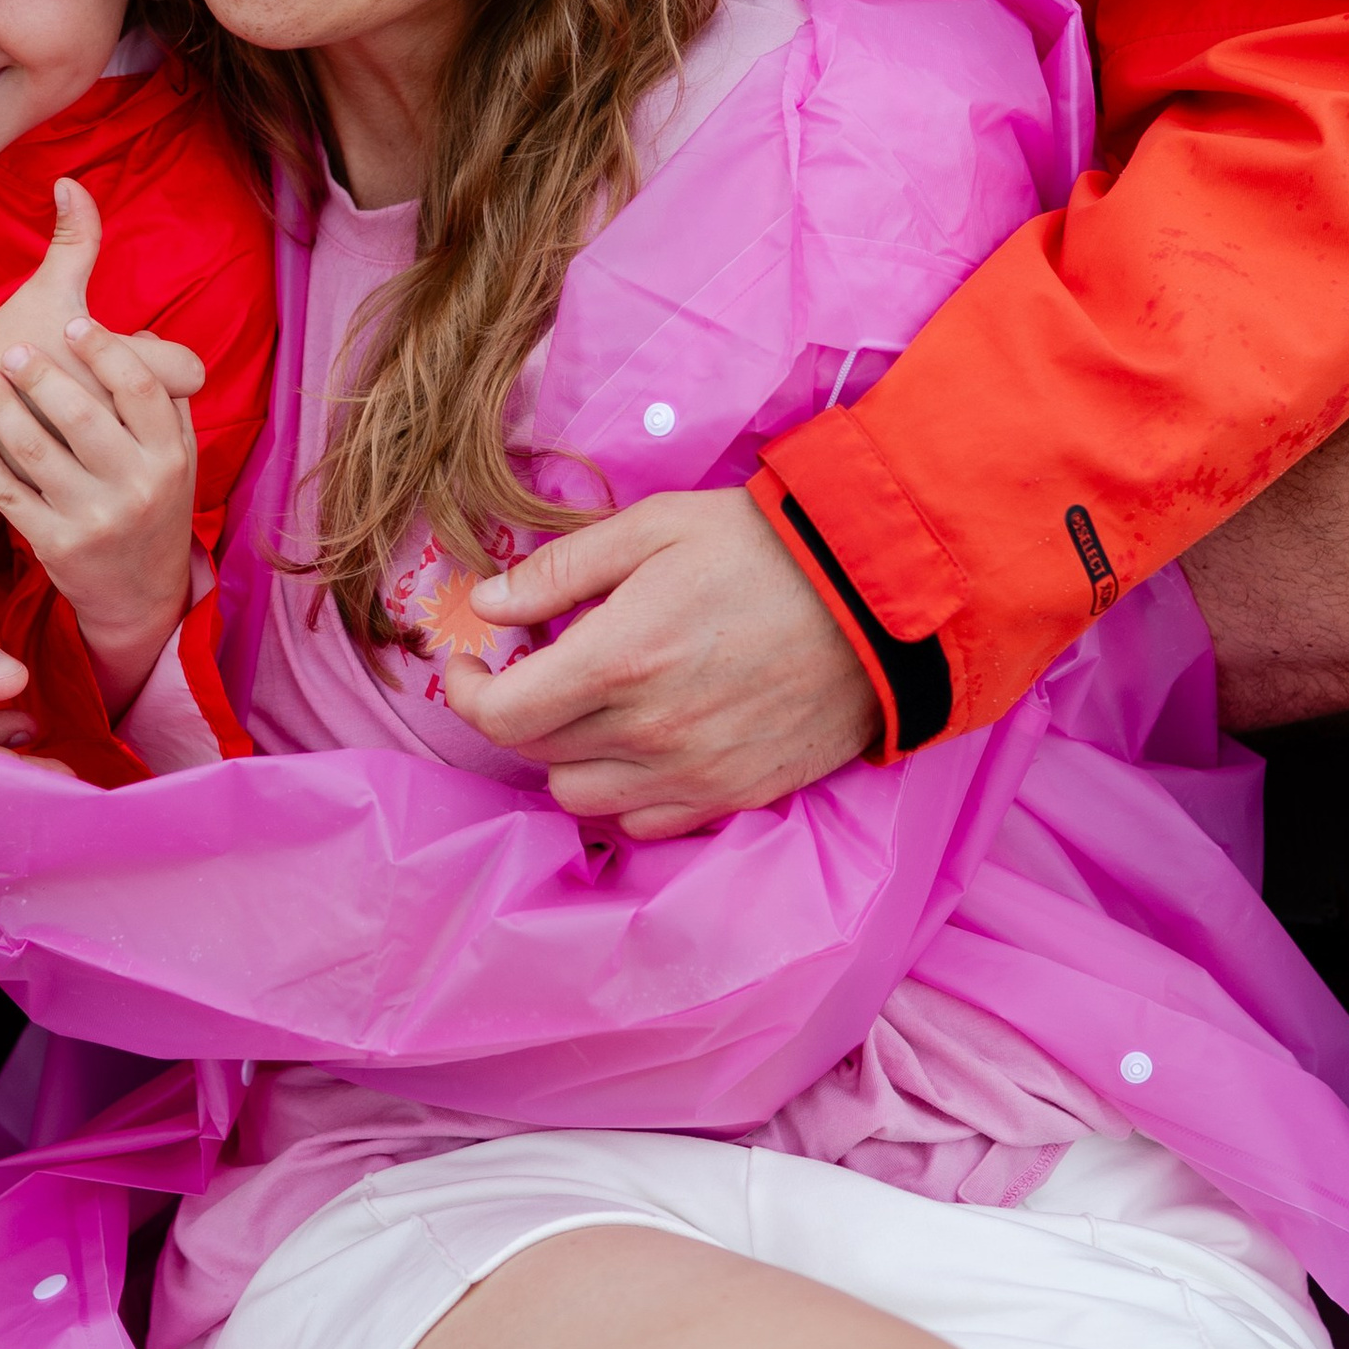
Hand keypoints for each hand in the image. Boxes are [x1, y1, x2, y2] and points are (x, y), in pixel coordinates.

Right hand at [0, 179, 203, 488]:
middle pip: (174, 408)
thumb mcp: (47, 288)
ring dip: (135, 427)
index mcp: (116, 369)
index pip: (189, 371)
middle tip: (115, 381)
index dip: (168, 359)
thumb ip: (73, 238)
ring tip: (104, 408)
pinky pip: (123, 470)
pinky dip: (113, 456)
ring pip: (151, 443)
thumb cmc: (5, 341)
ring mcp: (101, 457)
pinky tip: (87, 437)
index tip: (136, 350)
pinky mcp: (83, 481)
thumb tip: (72, 183)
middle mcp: (117, 420)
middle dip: (151, 395)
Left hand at [0, 306, 202, 717]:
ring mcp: (94, 519)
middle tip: (12, 348)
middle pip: (82, 415)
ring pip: (38, 452)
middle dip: (40, 375)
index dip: (105, 351)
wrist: (141, 595)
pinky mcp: (56, 545)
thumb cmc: (156, 509)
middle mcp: (136, 487)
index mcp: (169, 457)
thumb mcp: (179, 460)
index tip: (73, 324)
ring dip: (2, 409)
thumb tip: (148, 336)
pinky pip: (11, 496)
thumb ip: (167, 401)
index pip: (139, 389)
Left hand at [440, 488, 881, 838]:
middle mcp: (650, 732)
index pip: (500, 714)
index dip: (467, 690)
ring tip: (590, 705)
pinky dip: (624, 790)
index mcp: (619, 659)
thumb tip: (488, 604)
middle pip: (536, 753)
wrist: (881, 598)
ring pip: (581, 797)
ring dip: (567, 754)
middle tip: (535, 666)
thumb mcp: (654, 526)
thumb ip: (560, 570)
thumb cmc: (764, 547)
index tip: (470, 661)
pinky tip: (640, 742)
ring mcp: (695, 774)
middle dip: (516, 709)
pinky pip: (645, 821)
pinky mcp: (737, 795)